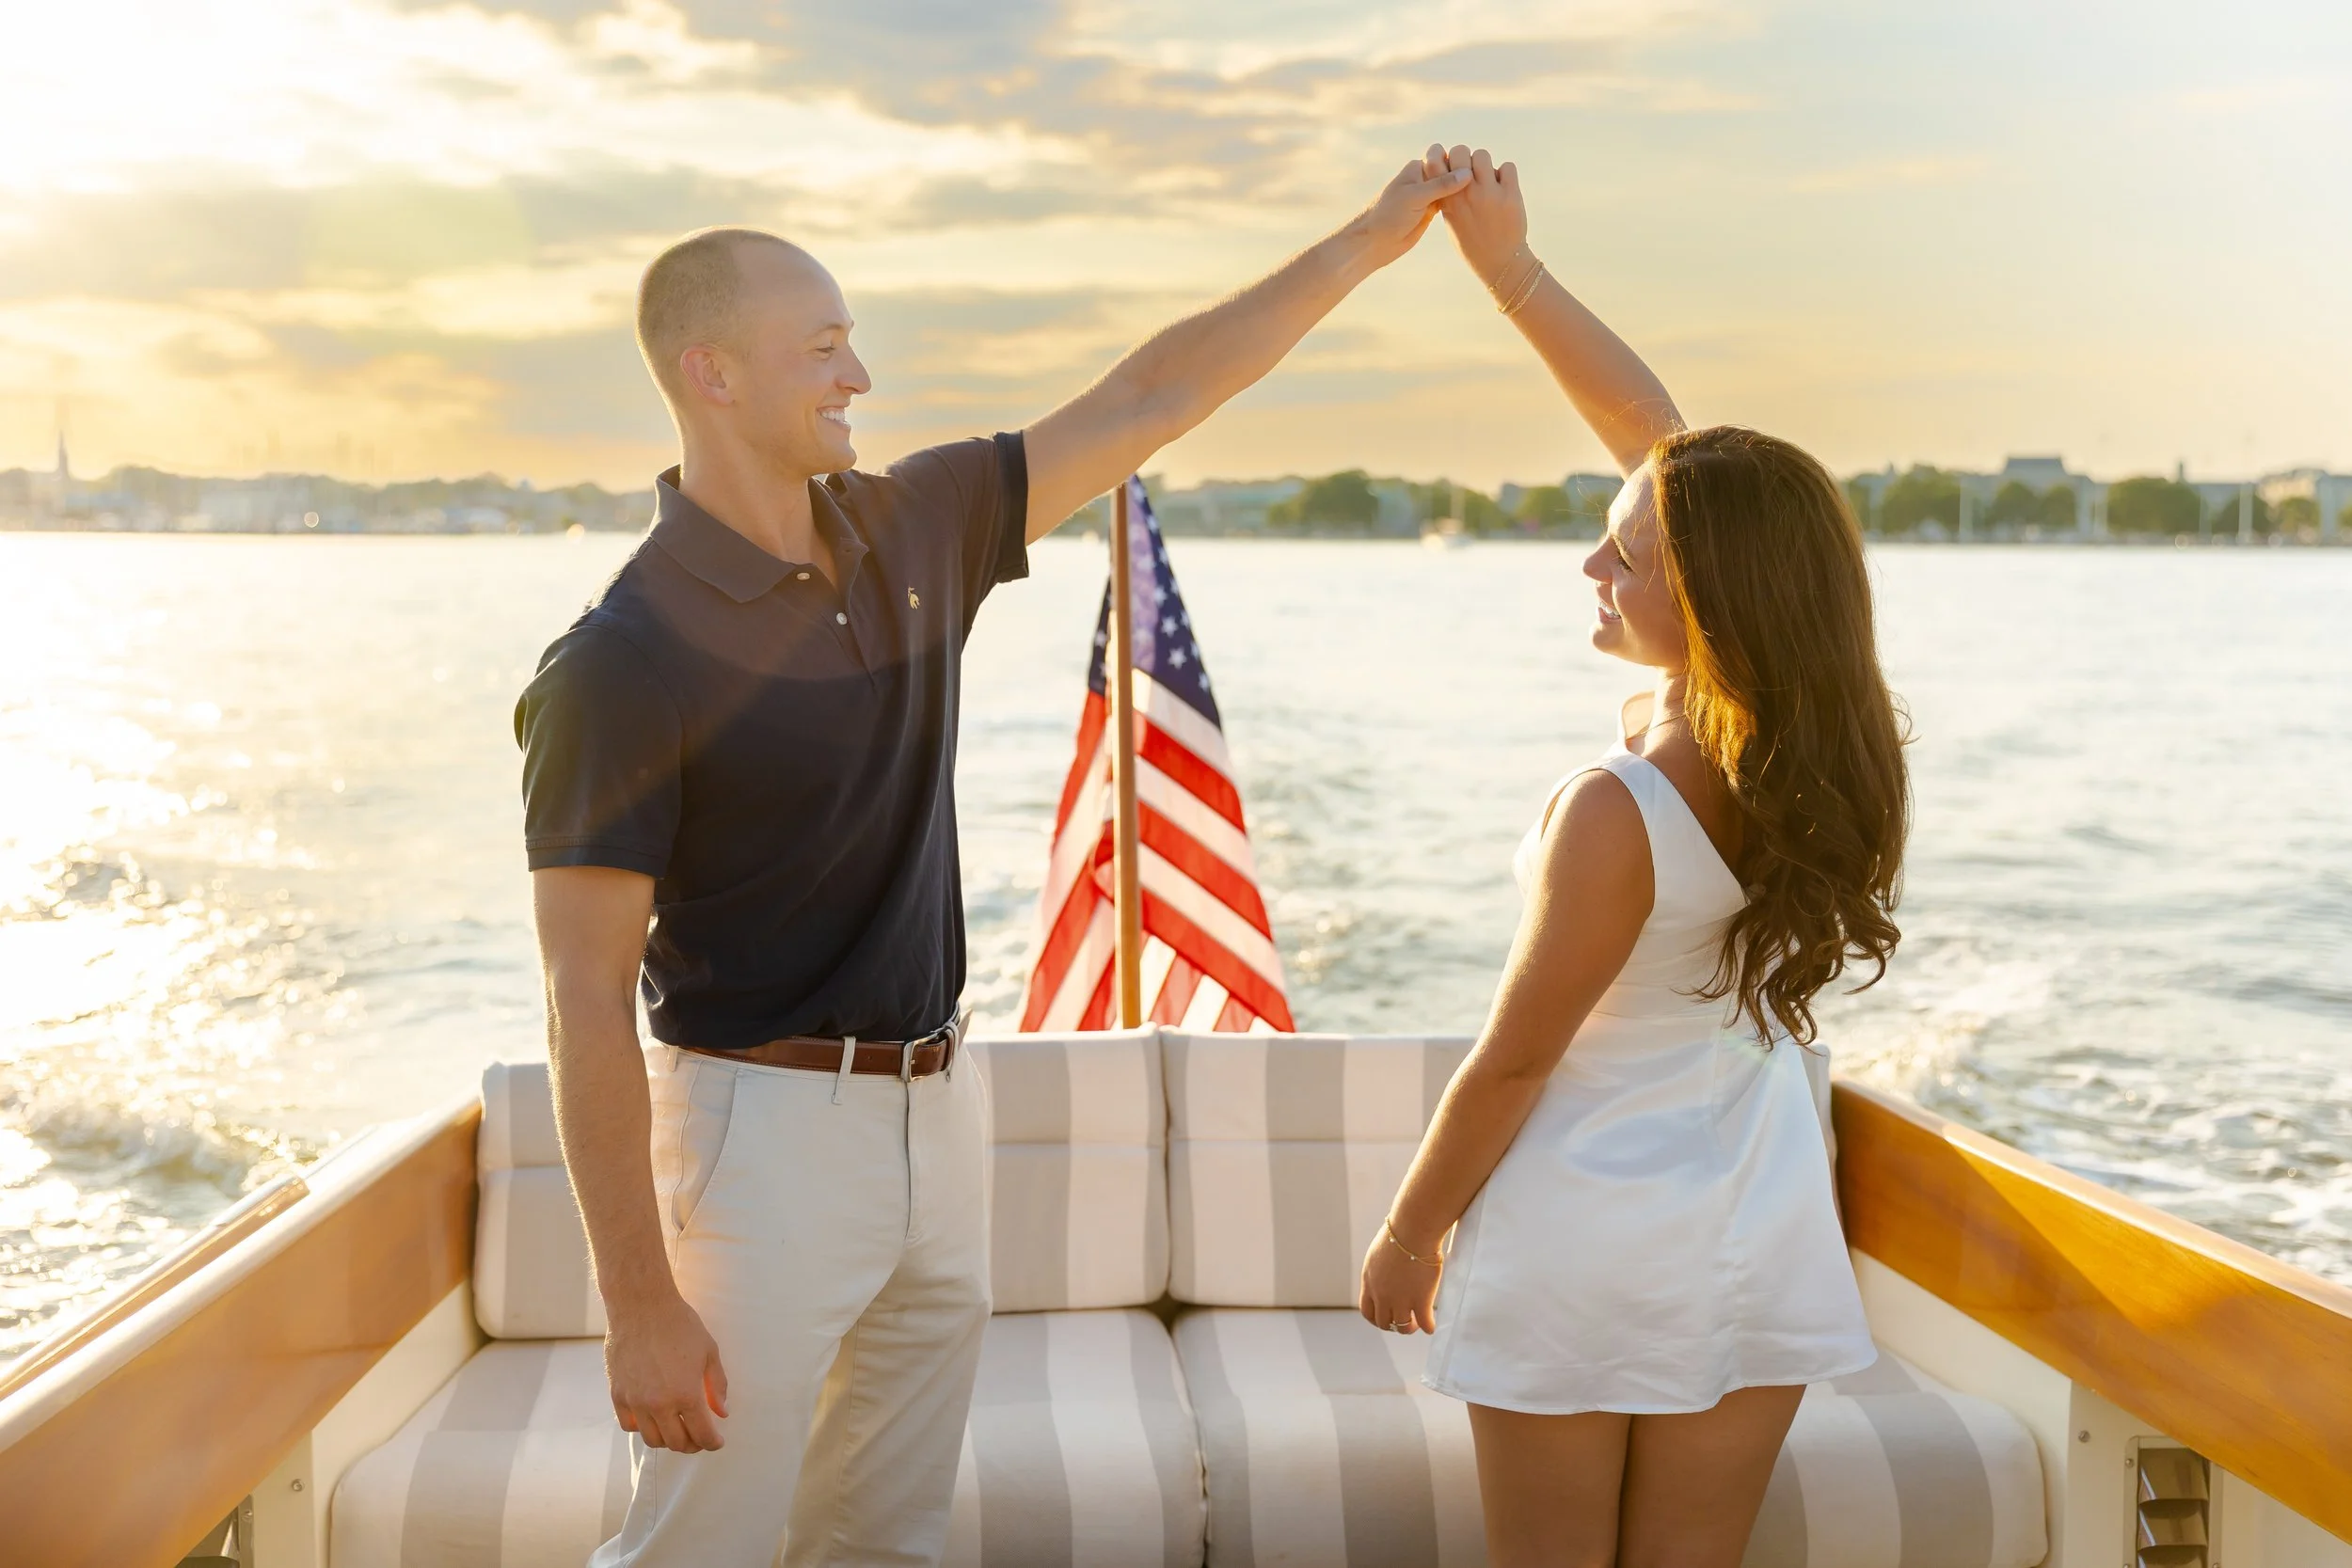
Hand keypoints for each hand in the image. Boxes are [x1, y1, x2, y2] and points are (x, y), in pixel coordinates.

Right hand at [605, 1290, 729, 1451]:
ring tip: (676, 1429)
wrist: (641, 1307)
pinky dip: (643, 1428)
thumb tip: (722, 1412)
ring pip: (652, 1439)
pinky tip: (652, 1417)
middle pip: (677, 1442)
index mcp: (686, 1394)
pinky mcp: (618, 1395)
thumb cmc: (680, 1325)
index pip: (702, 1434)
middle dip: (692, 1444)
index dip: (712, 1443)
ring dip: (668, 1439)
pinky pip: (629, 1425)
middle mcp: (659, 1404)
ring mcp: (636, 1401)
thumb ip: (717, 1386)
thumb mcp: (709, 1352)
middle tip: (699, 1437)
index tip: (717, 1441)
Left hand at [1348, 157, 1473, 271]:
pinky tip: (1469, 209)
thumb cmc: (1389, 214)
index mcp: (1418, 168)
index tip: (1472, 174)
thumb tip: (1468, 173)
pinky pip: (1449, 203)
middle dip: (1463, 179)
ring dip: (1462, 193)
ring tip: (1478, 199)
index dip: (1458, 164)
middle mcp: (1424, 179)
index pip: (1445, 157)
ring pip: (1452, 189)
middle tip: (1477, 189)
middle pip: (1451, 172)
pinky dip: (1458, 204)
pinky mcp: (1431, 211)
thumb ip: (1441, 185)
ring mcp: (1428, 196)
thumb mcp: (1416, 197)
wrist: (1375, 242)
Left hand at [1359, 1222, 1442, 1335]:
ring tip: (1416, 1323)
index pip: (1367, 1311)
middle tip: (1403, 1320)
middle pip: (1383, 1322)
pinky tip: (1431, 1325)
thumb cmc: (1398, 1234)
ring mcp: (1401, 1300)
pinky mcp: (1421, 1301)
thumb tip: (1384, 1274)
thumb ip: (1378, 1271)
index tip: (1385, 1318)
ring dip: (1409, 1328)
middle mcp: (1382, 1295)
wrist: (1413, 1231)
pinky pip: (1425, 1323)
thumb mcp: (1378, 1254)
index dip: (1376, 1319)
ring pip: (1402, 1327)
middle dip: (1393, 1324)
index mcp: (1370, 1283)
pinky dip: (1428, 1327)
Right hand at [1423, 143, 1528, 291]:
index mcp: (1448, 201)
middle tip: (1472, 172)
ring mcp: (1489, 193)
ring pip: (1483, 155)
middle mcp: (1466, 194)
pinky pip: (1507, 167)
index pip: (1436, 163)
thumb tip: (1449, 170)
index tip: (1451, 166)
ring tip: (1489, 180)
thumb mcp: (1452, 222)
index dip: (1444, 158)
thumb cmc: (1472, 243)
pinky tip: (1504, 187)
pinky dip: (1506, 174)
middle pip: (1460, 151)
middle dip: (1465, 157)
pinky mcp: (1510, 195)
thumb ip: (1448, 197)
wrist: (1500, 262)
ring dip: (1486, 164)